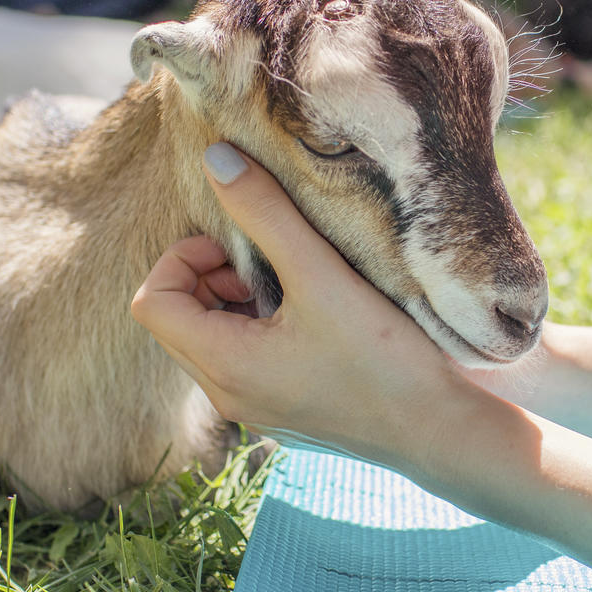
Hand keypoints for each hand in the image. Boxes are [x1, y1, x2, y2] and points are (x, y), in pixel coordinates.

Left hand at [130, 142, 471, 468]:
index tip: (239, 247)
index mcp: (224, 365)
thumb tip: (216, 159)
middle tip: (265, 262)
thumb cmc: (384, 358)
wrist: (438, 432)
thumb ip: (265, 214)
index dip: (183, 259)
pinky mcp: (280, 416)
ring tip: (291, 286)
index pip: (152, 302)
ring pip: (207, 343)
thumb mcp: (322, 275)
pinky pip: (239, 365)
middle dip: (208, 278)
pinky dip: (256, 331)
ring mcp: (252, 411)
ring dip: (233, 303)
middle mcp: (226, 396)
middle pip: (174, 322)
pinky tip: (312, 318)